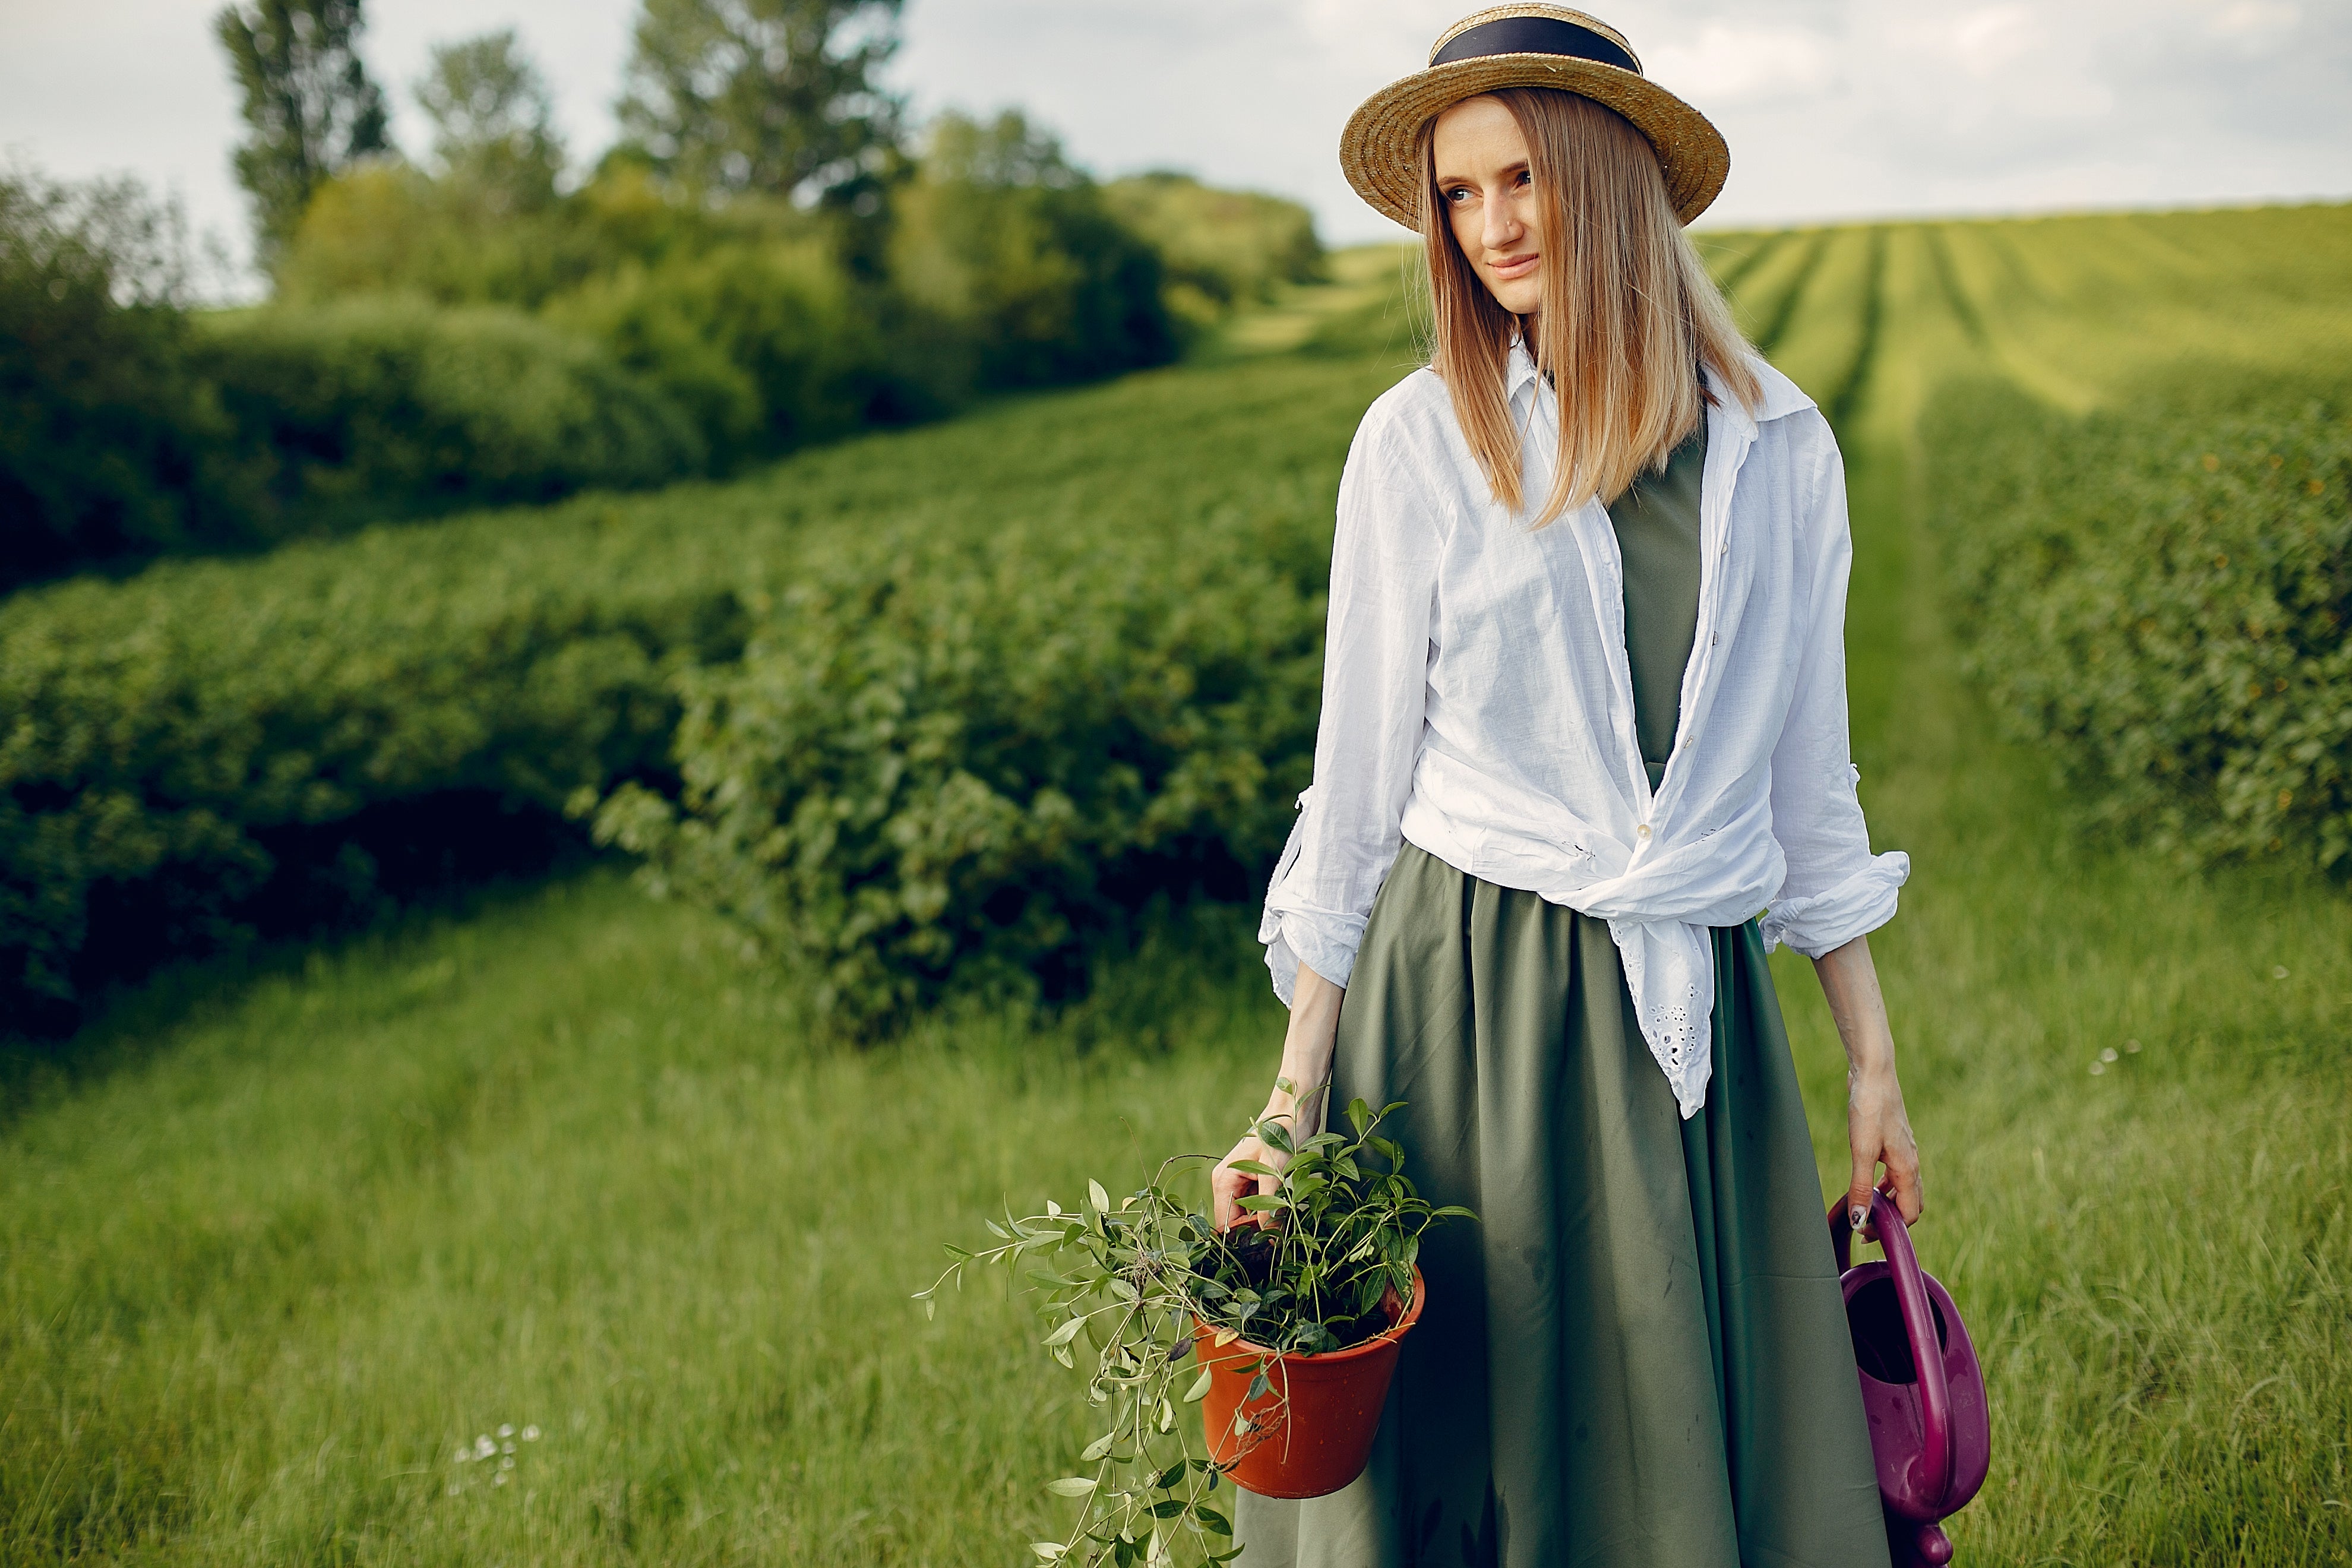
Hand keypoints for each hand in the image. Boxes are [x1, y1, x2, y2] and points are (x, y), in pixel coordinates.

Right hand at [1210, 1078, 1318, 1231]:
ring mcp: (1243, 1181)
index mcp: (1224, 1179)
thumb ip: (1269, 1207)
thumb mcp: (1275, 1173)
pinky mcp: (1258, 1179)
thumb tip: (1269, 1238)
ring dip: (1267, 1221)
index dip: (1243, 1238)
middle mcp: (1229, 1182)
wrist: (1295, 1108)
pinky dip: (1273, 1210)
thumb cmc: (1281, 1134)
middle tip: (1280, 1238)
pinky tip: (1286, 1210)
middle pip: (1237, 1221)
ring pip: (1250, 1214)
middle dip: (1256, 1231)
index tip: (1266, 1247)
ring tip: (1286, 1224)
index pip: (1225, 1224)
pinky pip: (1261, 1204)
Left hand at [1845, 1065, 1921, 1242]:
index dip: (1892, 1228)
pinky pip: (1895, 1172)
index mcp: (1908, 1168)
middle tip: (1866, 1225)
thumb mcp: (1861, 1151)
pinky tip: (1869, 1181)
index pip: (1910, 1213)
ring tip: (1866, 1208)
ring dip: (1889, 1201)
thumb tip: (1860, 1221)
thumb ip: (1861, 1187)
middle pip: (1911, 1202)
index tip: (1866, 1233)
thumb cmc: (1870, 1109)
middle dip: (1893, 1219)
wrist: (1873, 1074)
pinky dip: (1885, 1184)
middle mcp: (1911, 1162)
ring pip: (1903, 1187)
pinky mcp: (1894, 1140)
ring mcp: (1904, 1150)